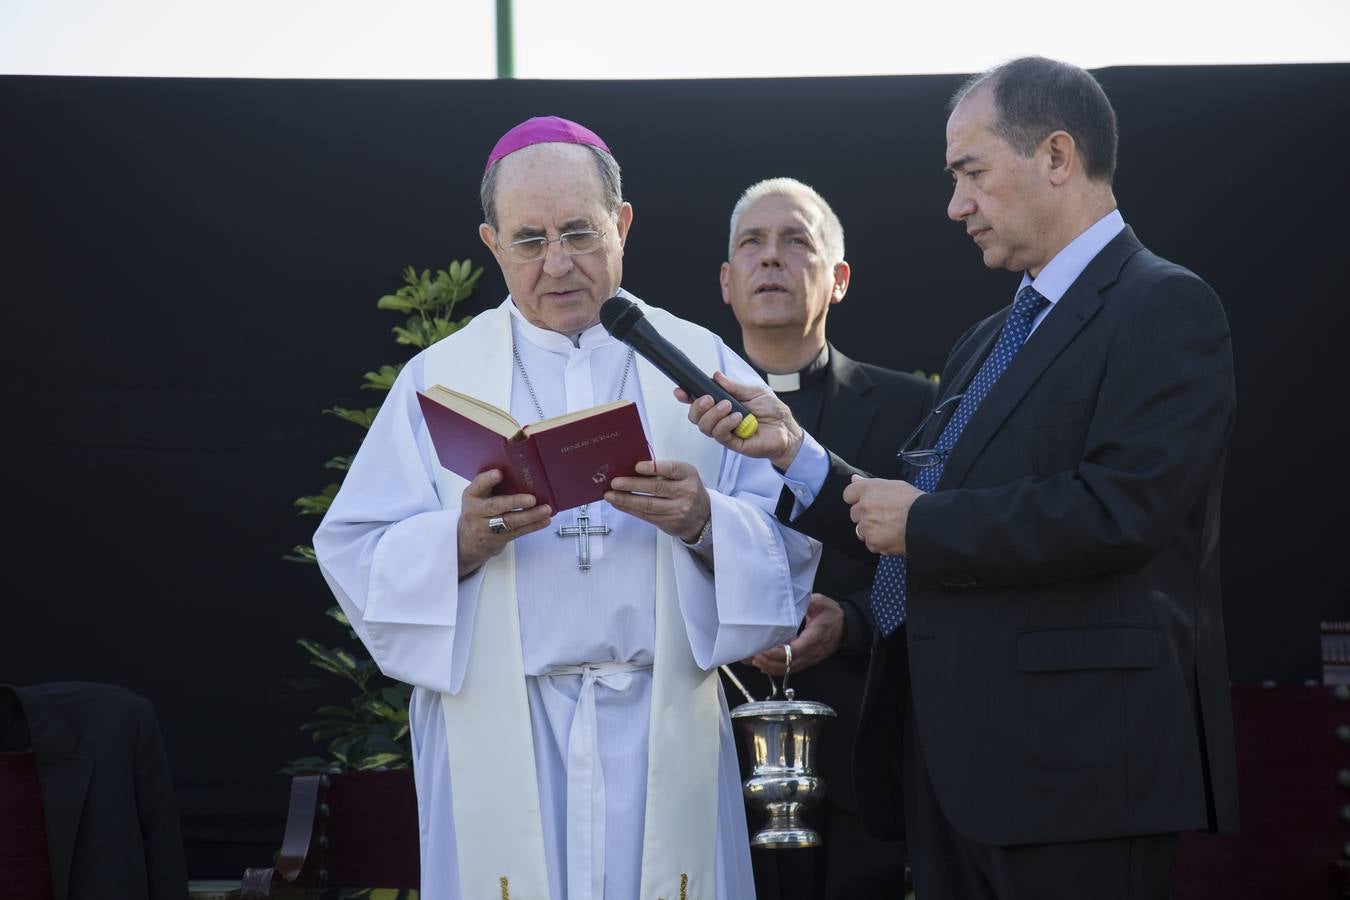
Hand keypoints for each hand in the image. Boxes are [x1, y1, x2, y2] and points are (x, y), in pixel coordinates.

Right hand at [456, 469, 552, 577]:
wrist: (468, 540)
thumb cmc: (479, 512)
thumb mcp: (479, 496)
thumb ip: (493, 486)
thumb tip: (522, 474)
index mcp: (471, 495)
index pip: (479, 485)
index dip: (488, 479)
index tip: (499, 473)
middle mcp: (476, 511)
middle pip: (496, 506)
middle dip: (515, 502)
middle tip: (531, 499)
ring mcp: (485, 528)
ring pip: (510, 522)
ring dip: (531, 516)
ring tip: (545, 510)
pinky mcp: (496, 540)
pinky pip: (517, 532)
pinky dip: (533, 526)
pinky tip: (544, 520)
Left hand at [606, 459, 709, 540]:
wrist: (701, 516)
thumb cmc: (686, 489)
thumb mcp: (682, 475)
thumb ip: (662, 470)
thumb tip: (631, 469)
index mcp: (688, 475)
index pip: (672, 469)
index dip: (654, 468)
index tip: (637, 466)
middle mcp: (686, 492)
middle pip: (656, 488)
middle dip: (632, 485)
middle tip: (615, 482)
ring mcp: (678, 510)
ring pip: (648, 505)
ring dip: (626, 500)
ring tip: (611, 495)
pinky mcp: (669, 523)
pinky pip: (646, 516)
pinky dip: (629, 509)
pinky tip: (619, 504)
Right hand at [677, 372, 803, 469]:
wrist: (786, 429)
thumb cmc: (771, 411)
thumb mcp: (753, 392)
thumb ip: (733, 387)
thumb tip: (716, 376)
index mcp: (722, 405)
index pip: (698, 403)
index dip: (686, 397)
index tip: (680, 391)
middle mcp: (720, 420)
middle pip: (695, 417)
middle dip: (697, 406)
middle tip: (709, 398)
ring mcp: (725, 432)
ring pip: (704, 427)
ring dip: (713, 414)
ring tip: (728, 406)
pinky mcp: (732, 444)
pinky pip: (720, 435)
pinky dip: (725, 424)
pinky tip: (737, 418)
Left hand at [745, 593, 844, 675]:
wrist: (847, 626)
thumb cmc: (833, 615)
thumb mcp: (819, 602)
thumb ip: (804, 602)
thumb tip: (788, 599)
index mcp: (814, 638)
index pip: (793, 652)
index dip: (776, 654)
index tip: (762, 650)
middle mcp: (811, 653)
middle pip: (787, 665)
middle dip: (767, 662)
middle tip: (751, 655)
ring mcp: (809, 659)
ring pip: (787, 670)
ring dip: (768, 667)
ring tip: (752, 660)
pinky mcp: (806, 660)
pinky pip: (789, 668)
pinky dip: (775, 668)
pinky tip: (763, 663)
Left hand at [843, 474, 921, 555]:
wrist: (926, 522)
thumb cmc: (914, 502)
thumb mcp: (894, 485)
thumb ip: (870, 483)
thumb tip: (854, 478)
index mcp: (869, 490)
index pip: (848, 494)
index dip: (857, 498)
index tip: (865, 502)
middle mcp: (864, 507)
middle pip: (854, 513)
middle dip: (865, 515)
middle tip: (883, 516)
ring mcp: (867, 526)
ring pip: (861, 530)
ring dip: (870, 530)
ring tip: (889, 527)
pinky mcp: (873, 542)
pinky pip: (870, 544)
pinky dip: (879, 542)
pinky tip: (892, 537)